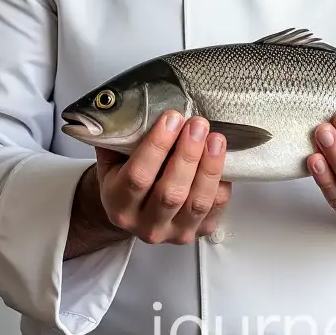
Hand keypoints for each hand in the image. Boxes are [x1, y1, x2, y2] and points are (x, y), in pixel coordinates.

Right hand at [67, 111, 230, 254]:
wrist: (135, 210)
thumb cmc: (126, 175)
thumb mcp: (113, 157)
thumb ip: (120, 136)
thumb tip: (129, 102)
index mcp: (119, 203)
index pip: (138, 177)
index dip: (157, 146)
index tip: (172, 117)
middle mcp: (145, 225)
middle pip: (170, 193)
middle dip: (187, 155)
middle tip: (198, 124)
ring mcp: (174, 233)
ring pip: (196, 203)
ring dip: (209, 168)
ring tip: (216, 139)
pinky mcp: (199, 232)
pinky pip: (216, 208)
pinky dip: (222, 182)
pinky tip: (221, 159)